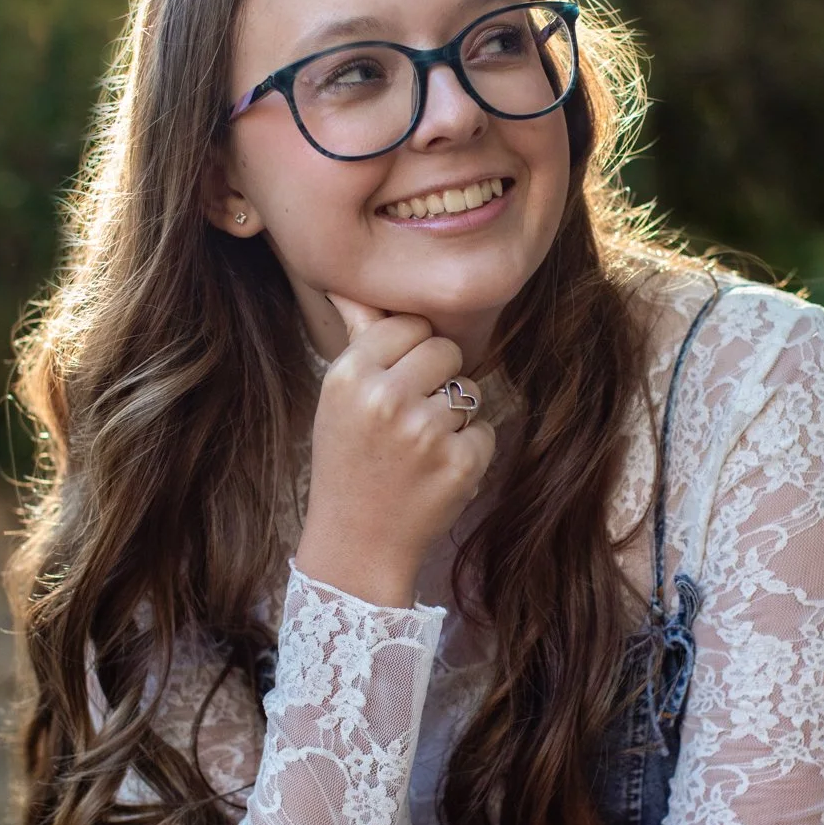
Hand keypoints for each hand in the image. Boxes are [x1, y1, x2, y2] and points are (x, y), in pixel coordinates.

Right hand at [295, 296, 495, 606]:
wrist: (356, 543)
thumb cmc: (347, 462)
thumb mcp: (339, 399)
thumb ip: (359, 338)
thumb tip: (349, 281)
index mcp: (350, 375)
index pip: (408, 325)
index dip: (408, 353)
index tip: (394, 384)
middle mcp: (386, 398)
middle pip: (445, 350)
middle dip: (437, 379)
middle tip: (409, 418)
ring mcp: (425, 432)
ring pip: (469, 389)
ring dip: (454, 416)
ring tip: (419, 448)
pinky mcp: (459, 463)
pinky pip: (484, 430)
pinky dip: (468, 451)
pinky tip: (435, 472)